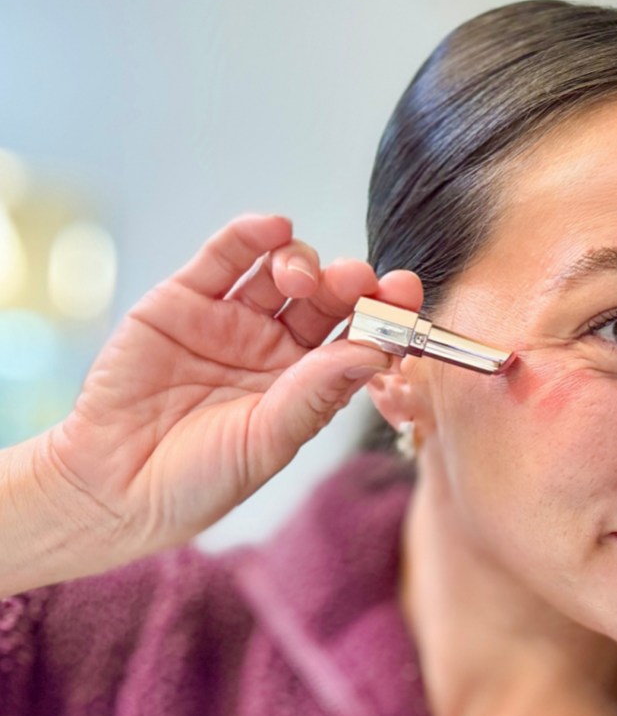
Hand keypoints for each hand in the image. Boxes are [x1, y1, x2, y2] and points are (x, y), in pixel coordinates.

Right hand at [30, 214, 420, 572]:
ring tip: (302, 277)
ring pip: (281, 272)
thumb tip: (375, 352)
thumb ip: (315, 394)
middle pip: (327, 300)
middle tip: (361, 279)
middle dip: (349, 284)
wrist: (111, 486)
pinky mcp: (186, 299)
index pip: (357, 338)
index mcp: (307, 384)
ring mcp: (232, 320)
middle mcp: (276, 347)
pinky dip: (250, 237)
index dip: (383, 315)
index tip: (405, 296)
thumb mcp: (265, 441)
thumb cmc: (197, 479)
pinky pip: (225, 258)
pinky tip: (273, 229)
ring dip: (303, 261)